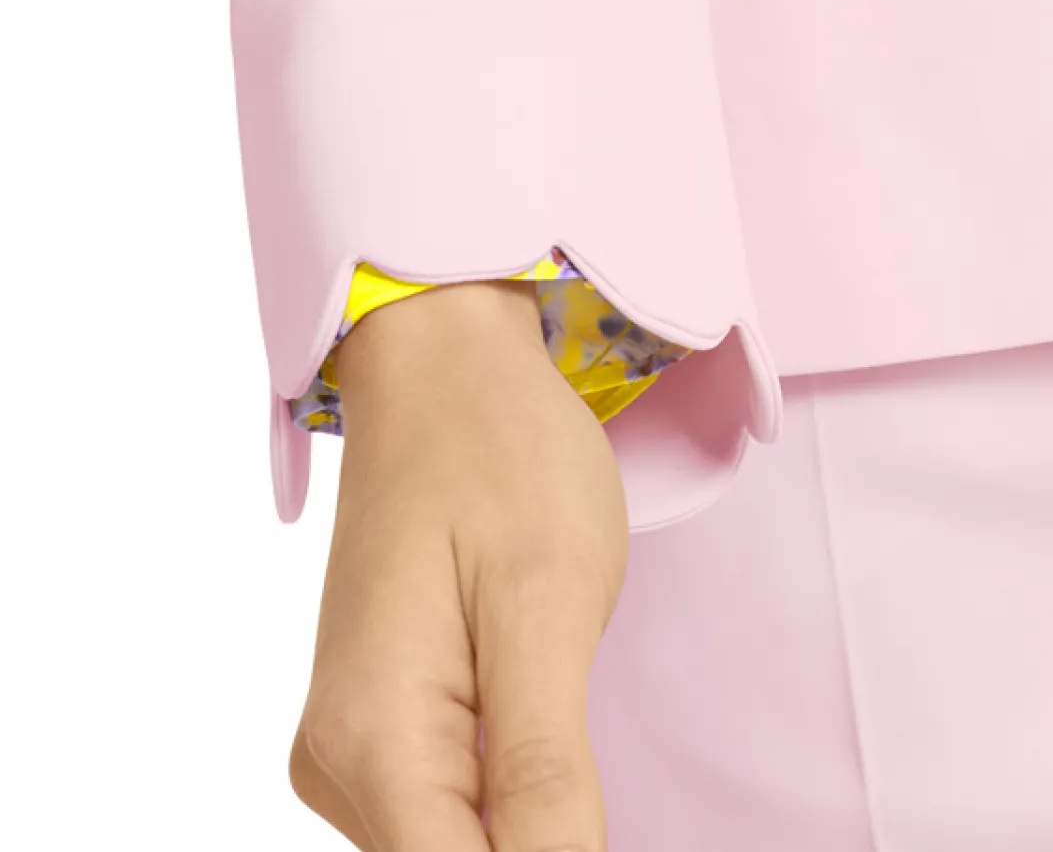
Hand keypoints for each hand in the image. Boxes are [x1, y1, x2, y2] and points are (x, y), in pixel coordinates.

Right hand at [289, 279, 629, 851]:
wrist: (442, 370)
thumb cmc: (504, 459)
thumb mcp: (548, 604)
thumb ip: (544, 769)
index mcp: (374, 742)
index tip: (592, 799)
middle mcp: (338, 765)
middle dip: (543, 837)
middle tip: (583, 713)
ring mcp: (349, 749)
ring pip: (451, 844)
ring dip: (526, 816)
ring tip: (562, 684)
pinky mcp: (374, 730)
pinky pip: (444, 806)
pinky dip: (505, 787)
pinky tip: (536, 701)